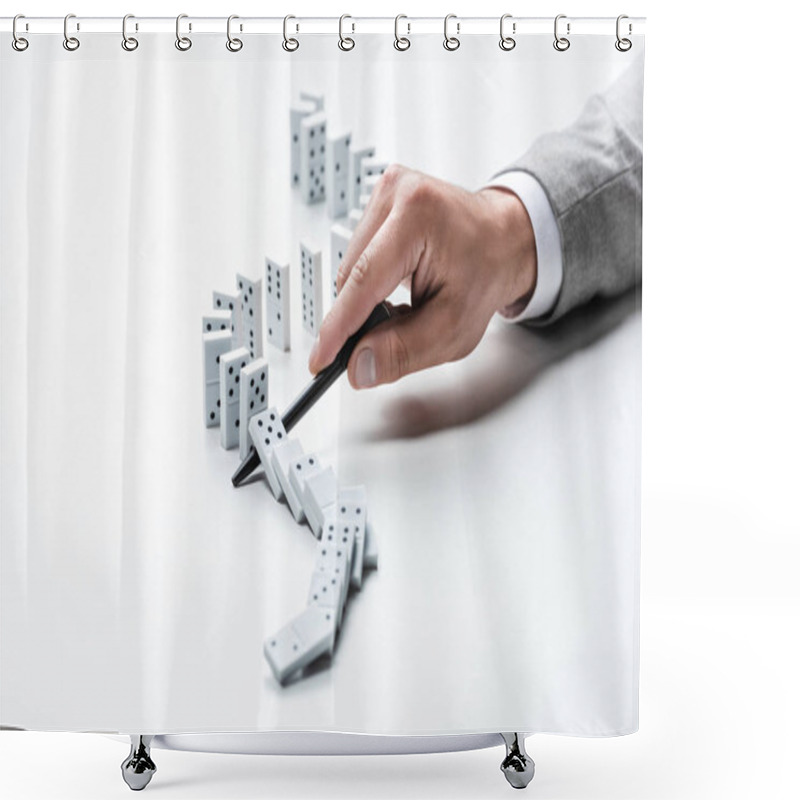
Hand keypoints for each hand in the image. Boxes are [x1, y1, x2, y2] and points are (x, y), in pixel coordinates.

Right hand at [308, 165, 536, 387]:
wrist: (504, 238)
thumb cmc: (488, 272)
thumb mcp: (455, 328)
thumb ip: (404, 351)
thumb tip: (359, 366)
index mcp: (420, 216)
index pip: (363, 280)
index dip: (337, 326)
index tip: (320, 358)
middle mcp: (397, 192)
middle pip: (352, 276)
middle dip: (361, 316)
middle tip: (386, 338)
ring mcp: (385, 191)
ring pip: (350, 268)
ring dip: (367, 298)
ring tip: (405, 302)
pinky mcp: (378, 199)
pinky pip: (357, 256)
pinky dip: (371, 281)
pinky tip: (398, 285)